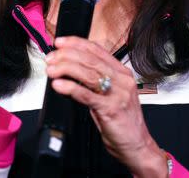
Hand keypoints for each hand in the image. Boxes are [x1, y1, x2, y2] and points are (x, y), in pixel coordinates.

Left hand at [45, 37, 168, 176]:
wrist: (137, 145)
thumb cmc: (122, 121)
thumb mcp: (110, 94)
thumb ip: (95, 81)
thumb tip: (69, 69)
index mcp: (122, 73)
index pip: (97, 50)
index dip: (76, 43)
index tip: (60, 42)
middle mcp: (122, 80)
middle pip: (90, 59)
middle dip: (66, 56)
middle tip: (51, 58)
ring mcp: (118, 94)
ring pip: (88, 74)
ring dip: (66, 69)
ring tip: (52, 70)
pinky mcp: (112, 109)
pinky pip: (88, 95)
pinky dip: (71, 88)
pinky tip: (59, 85)